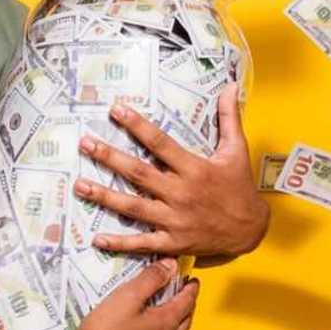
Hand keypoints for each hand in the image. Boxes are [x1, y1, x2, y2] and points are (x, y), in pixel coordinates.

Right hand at [59, 258, 198, 329]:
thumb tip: (170, 265)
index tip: (193, 282)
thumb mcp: (125, 297)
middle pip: (184, 325)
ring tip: (168, 326)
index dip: (191, 289)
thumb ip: (150, 279)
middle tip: (183, 300)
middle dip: (186, 309)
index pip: (186, 302)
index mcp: (164, 325)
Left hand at [74, 84, 269, 265]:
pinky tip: (97, 239)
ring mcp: (175, 220)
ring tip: (80, 185)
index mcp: (195, 169)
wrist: (251, 230)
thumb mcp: (237, 151)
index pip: (161, 143)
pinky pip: (143, 243)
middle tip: (85, 144)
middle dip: (110, 158)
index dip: (138, 125)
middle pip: (140, 174)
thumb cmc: (240, 188)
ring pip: (134, 207)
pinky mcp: (173, 242)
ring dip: (105, 196)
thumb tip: (230, 86)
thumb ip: (229, 118)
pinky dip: (120, 243)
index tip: (116, 110)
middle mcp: (181, 194)